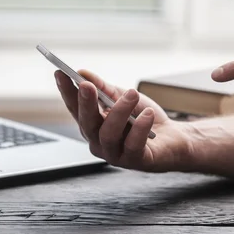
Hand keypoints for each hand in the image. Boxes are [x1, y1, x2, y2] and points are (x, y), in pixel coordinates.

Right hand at [54, 69, 191, 171]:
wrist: (173, 139)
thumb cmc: (144, 119)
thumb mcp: (123, 97)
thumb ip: (103, 87)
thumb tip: (82, 73)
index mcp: (93, 126)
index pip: (75, 108)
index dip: (66, 92)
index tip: (60, 72)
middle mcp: (99, 142)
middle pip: (87, 123)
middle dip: (85, 103)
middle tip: (86, 85)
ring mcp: (115, 154)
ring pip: (108, 134)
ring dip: (119, 111)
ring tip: (132, 94)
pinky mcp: (136, 161)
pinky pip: (133, 144)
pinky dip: (140, 127)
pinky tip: (147, 114)